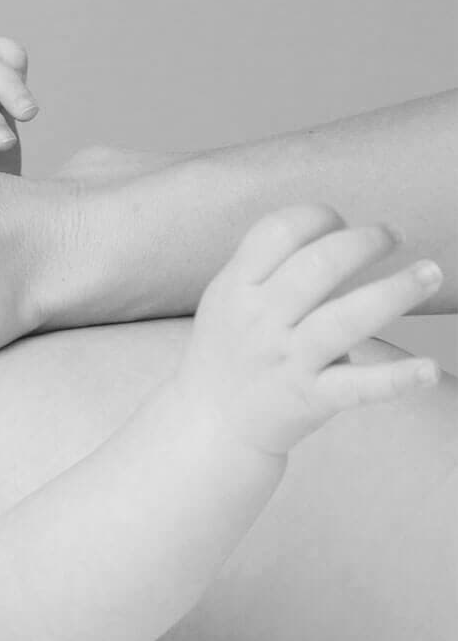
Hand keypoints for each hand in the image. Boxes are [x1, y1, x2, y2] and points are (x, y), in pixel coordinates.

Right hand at [172, 204, 443, 456]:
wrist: (210, 423)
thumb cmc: (229, 351)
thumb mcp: (226, 299)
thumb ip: (266, 263)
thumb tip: (332, 228)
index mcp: (236, 289)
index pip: (279, 233)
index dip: (318, 216)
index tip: (339, 222)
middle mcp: (260, 321)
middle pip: (318, 266)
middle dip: (364, 242)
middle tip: (393, 237)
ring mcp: (287, 361)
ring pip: (344, 319)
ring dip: (395, 292)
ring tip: (430, 273)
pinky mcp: (311, 399)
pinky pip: (357, 387)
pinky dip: (396, 379)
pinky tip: (428, 369)